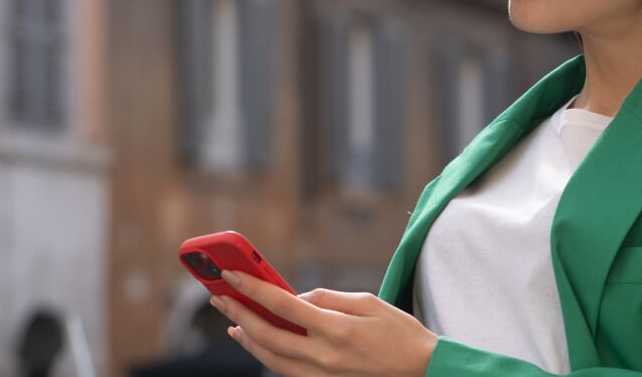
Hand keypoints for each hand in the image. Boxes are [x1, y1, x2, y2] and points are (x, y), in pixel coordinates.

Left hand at [210, 270, 437, 376]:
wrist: (422, 370)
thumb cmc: (399, 332)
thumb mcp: (369, 301)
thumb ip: (328, 298)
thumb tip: (297, 298)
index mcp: (336, 329)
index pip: (282, 305)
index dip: (252, 288)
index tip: (230, 275)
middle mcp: (324, 356)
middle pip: (267, 336)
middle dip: (238, 315)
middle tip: (220, 298)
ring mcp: (322, 375)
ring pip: (270, 359)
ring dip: (247, 339)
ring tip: (233, 323)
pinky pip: (286, 371)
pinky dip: (266, 356)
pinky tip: (259, 343)